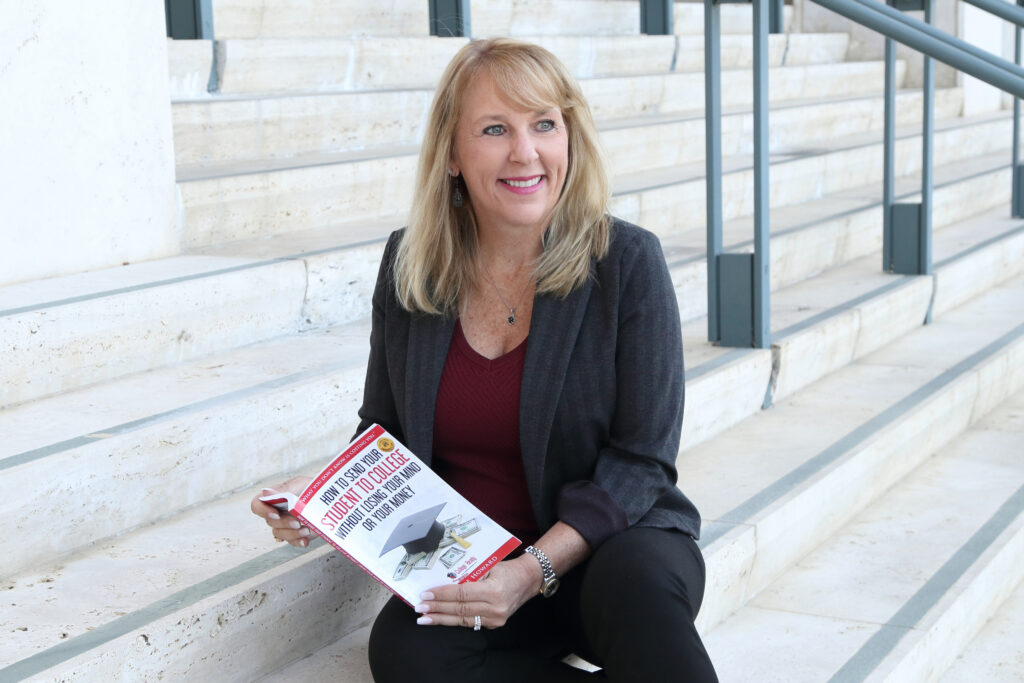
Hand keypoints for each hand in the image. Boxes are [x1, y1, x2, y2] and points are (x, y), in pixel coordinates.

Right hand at [250, 476, 313, 547]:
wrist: (329, 498)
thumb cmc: (312, 488)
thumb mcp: (299, 484)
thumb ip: (284, 490)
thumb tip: (266, 492)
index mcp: (274, 498)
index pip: (257, 505)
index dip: (263, 511)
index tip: (275, 514)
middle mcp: (277, 512)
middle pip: (270, 522)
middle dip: (284, 523)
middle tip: (297, 522)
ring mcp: (285, 524)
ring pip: (279, 533)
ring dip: (292, 534)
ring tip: (306, 530)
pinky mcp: (295, 534)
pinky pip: (292, 541)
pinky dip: (298, 541)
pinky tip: (305, 540)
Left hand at [413, 555, 541, 629]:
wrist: (528, 580)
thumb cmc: (507, 569)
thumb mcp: (489, 566)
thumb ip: (469, 575)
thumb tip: (442, 580)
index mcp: (493, 590)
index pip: (461, 593)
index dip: (441, 595)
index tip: (425, 595)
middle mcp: (495, 607)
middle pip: (459, 609)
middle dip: (437, 608)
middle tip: (419, 608)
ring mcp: (496, 619)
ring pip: (462, 620)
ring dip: (441, 619)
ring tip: (424, 618)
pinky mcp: (495, 624)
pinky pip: (470, 622)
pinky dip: (454, 620)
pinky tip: (441, 619)